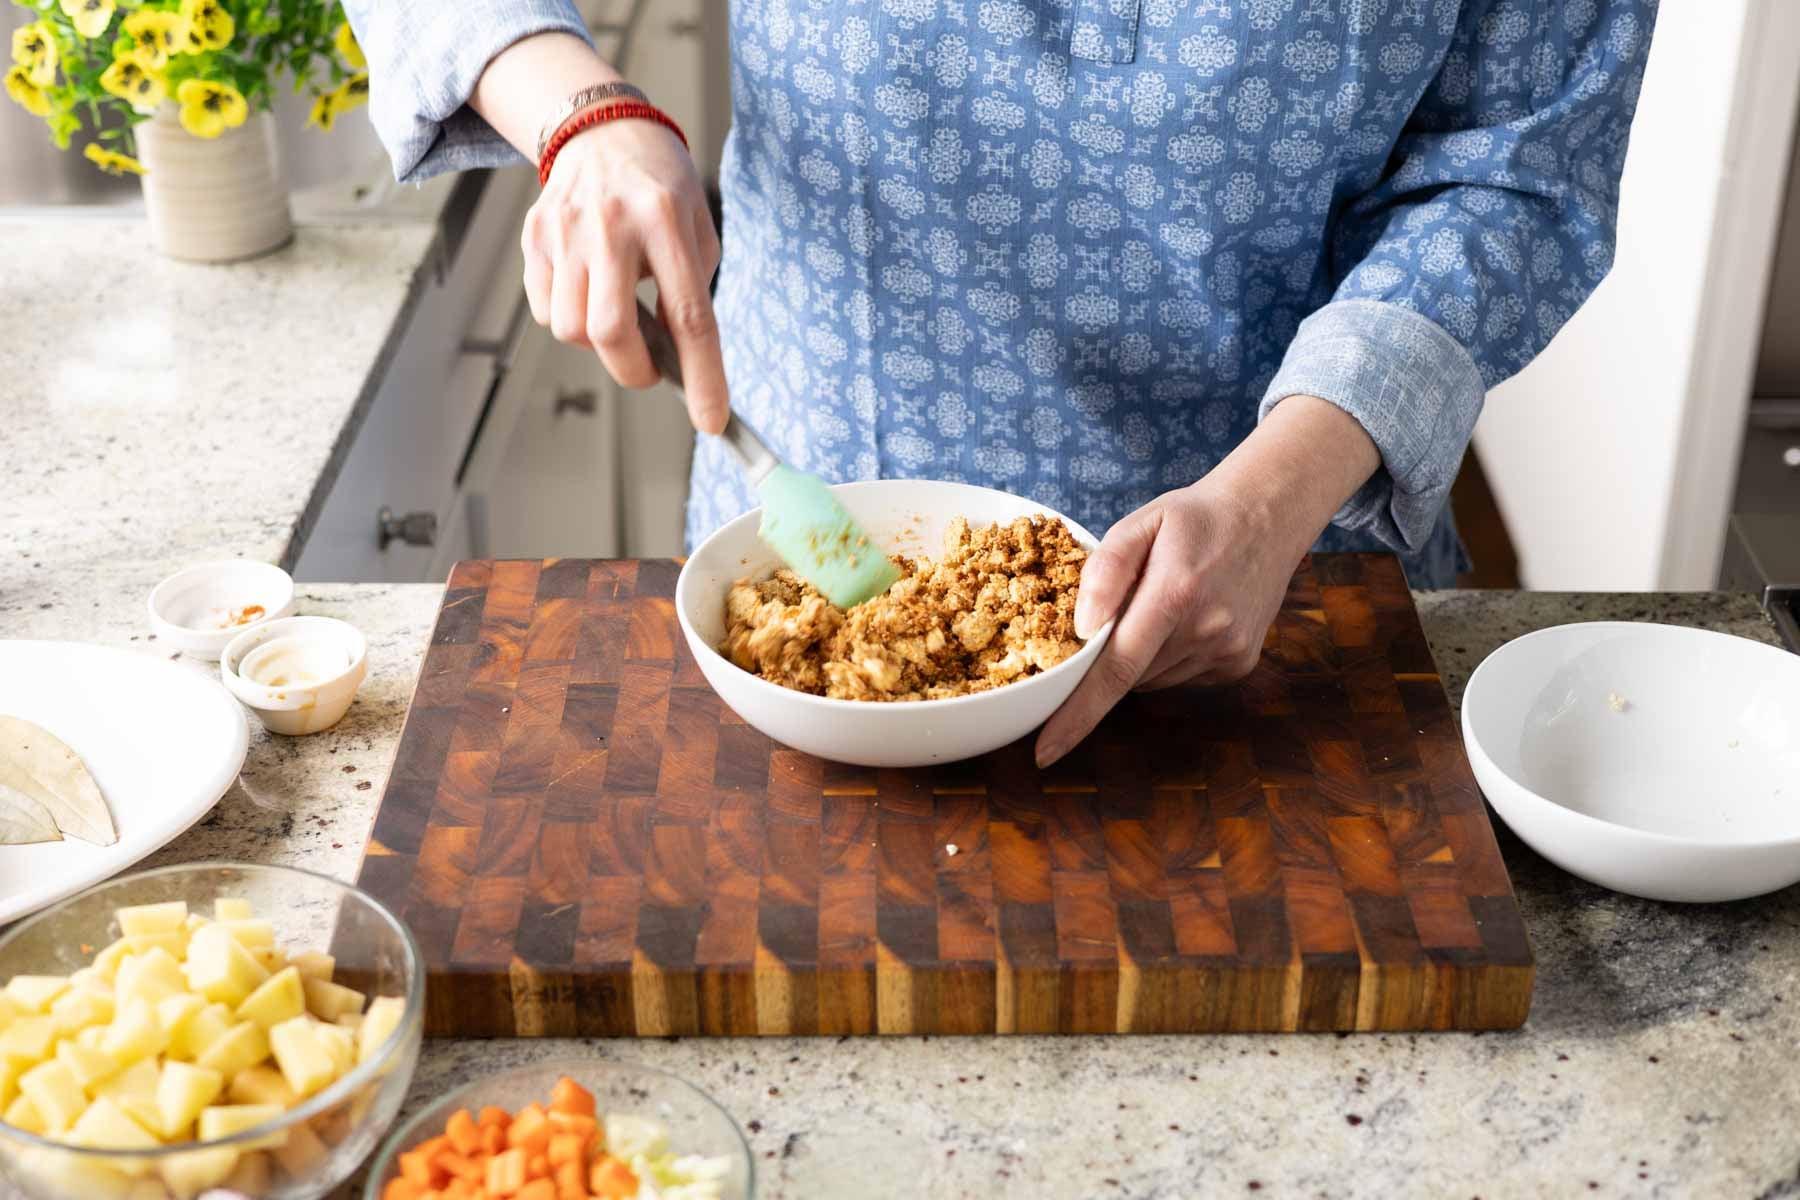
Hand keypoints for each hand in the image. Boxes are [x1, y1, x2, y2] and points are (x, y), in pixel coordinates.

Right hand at [521, 118, 726, 433]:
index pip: (688, 315)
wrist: (602, 130)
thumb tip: (675, 362)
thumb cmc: (660, 189)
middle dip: (634, 370)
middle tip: (650, 368)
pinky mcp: (534, 238)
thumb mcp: (696, 230)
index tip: (710, 419)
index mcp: (665, 220)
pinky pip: (544, 311)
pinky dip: (568, 317)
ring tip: (616, 309)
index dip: (702, 376)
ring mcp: (565, 230)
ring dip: (598, 341)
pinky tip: (587, 288)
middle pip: (611, 332)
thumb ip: (690, 293)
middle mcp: (610, 225)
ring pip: (570, 329)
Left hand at [1033, 478, 1300, 765]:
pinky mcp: (1239, 664)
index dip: (1076, 716)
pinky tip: (1187, 617)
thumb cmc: (1195, 518)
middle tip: (1119, 609)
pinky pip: (1180, 676)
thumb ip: (1106, 571)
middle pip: (1128, 676)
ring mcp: (1227, 652)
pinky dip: (1168, 656)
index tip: (1045, 752)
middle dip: (1106, 657)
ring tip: (1161, 603)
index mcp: (1175, 593)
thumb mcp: (1141, 522)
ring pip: (1151, 679)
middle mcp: (1206, 631)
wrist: (1269, 514)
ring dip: (1140, 655)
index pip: (1115, 670)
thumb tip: (1081, 630)